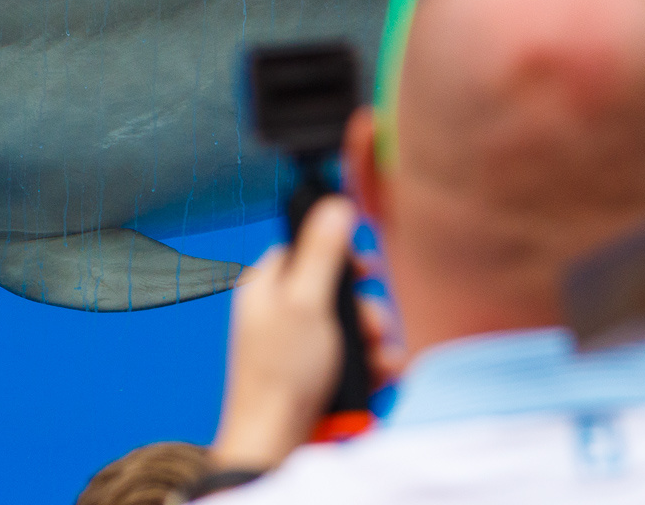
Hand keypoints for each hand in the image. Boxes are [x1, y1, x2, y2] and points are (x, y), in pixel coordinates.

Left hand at [208, 196, 358, 471]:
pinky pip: (353, 359)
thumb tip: (332, 203)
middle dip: (363, 309)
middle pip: (334, 291)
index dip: (335, 255)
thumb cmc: (281, 373)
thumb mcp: (306, 302)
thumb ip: (322, 253)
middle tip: (371, 325)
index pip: (300, 250)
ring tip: (377, 357)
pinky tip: (379, 375)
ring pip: (349, 327)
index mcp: (265, 287)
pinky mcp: (316, 375)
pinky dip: (371, 366)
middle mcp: (279, 314)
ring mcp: (297, 347)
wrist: (277, 441)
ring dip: (373, 341)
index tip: (362, 266)